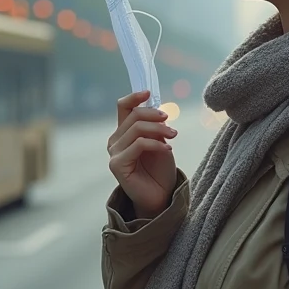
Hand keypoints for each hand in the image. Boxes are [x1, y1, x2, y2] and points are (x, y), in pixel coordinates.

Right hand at [107, 91, 177, 218]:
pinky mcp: (117, 164)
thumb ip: (154, 126)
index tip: (149, 93)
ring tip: (174, 136)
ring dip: (159, 130)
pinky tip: (168, 150)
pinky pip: (139, 144)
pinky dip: (156, 144)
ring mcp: (114, 152)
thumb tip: (155, 109)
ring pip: (137, 128)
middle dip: (156, 117)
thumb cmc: (160, 169)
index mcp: (124, 132)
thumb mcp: (160, 141)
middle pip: (134, 116)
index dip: (134, 97)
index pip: (123, 107)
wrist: (161, 196)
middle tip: (172, 127)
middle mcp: (115, 140)